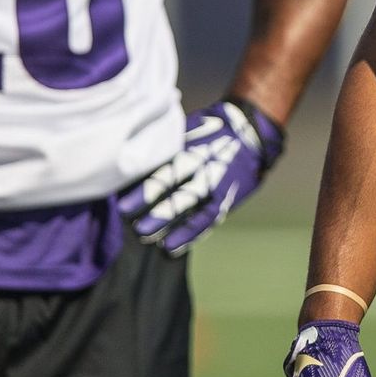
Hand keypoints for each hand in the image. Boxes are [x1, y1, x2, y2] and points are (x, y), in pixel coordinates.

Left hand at [119, 98, 283, 254]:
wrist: (252, 134)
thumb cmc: (212, 129)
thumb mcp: (189, 130)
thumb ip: (167, 146)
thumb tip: (134, 161)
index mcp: (194, 151)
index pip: (165, 173)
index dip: (145, 190)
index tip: (123, 203)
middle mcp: (205, 171)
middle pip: (178, 195)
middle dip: (156, 213)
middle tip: (134, 227)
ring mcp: (216, 188)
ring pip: (191, 211)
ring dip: (168, 226)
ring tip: (146, 238)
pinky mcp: (225, 201)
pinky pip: (206, 221)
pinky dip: (189, 236)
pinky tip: (171, 248)